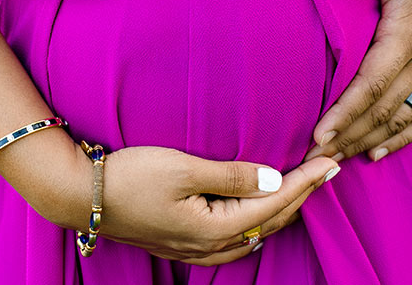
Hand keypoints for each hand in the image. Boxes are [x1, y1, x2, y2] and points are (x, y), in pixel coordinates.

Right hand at [98, 147, 338, 264]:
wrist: (80, 195)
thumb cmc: (130, 176)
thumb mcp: (183, 168)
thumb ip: (232, 176)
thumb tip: (274, 179)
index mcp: (214, 229)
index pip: (274, 204)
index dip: (305, 182)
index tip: (330, 161)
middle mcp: (209, 247)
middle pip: (271, 223)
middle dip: (302, 194)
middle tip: (327, 168)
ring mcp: (195, 250)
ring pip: (255, 234)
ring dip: (283, 209)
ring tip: (304, 187)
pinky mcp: (183, 245)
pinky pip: (236, 240)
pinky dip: (258, 222)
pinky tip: (262, 213)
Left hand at [306, 0, 411, 161]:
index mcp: (410, 31)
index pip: (374, 83)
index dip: (346, 112)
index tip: (320, 134)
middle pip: (383, 110)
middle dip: (348, 135)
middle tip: (314, 157)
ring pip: (402, 118)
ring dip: (368, 140)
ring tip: (336, 160)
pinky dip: (402, 137)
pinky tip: (377, 152)